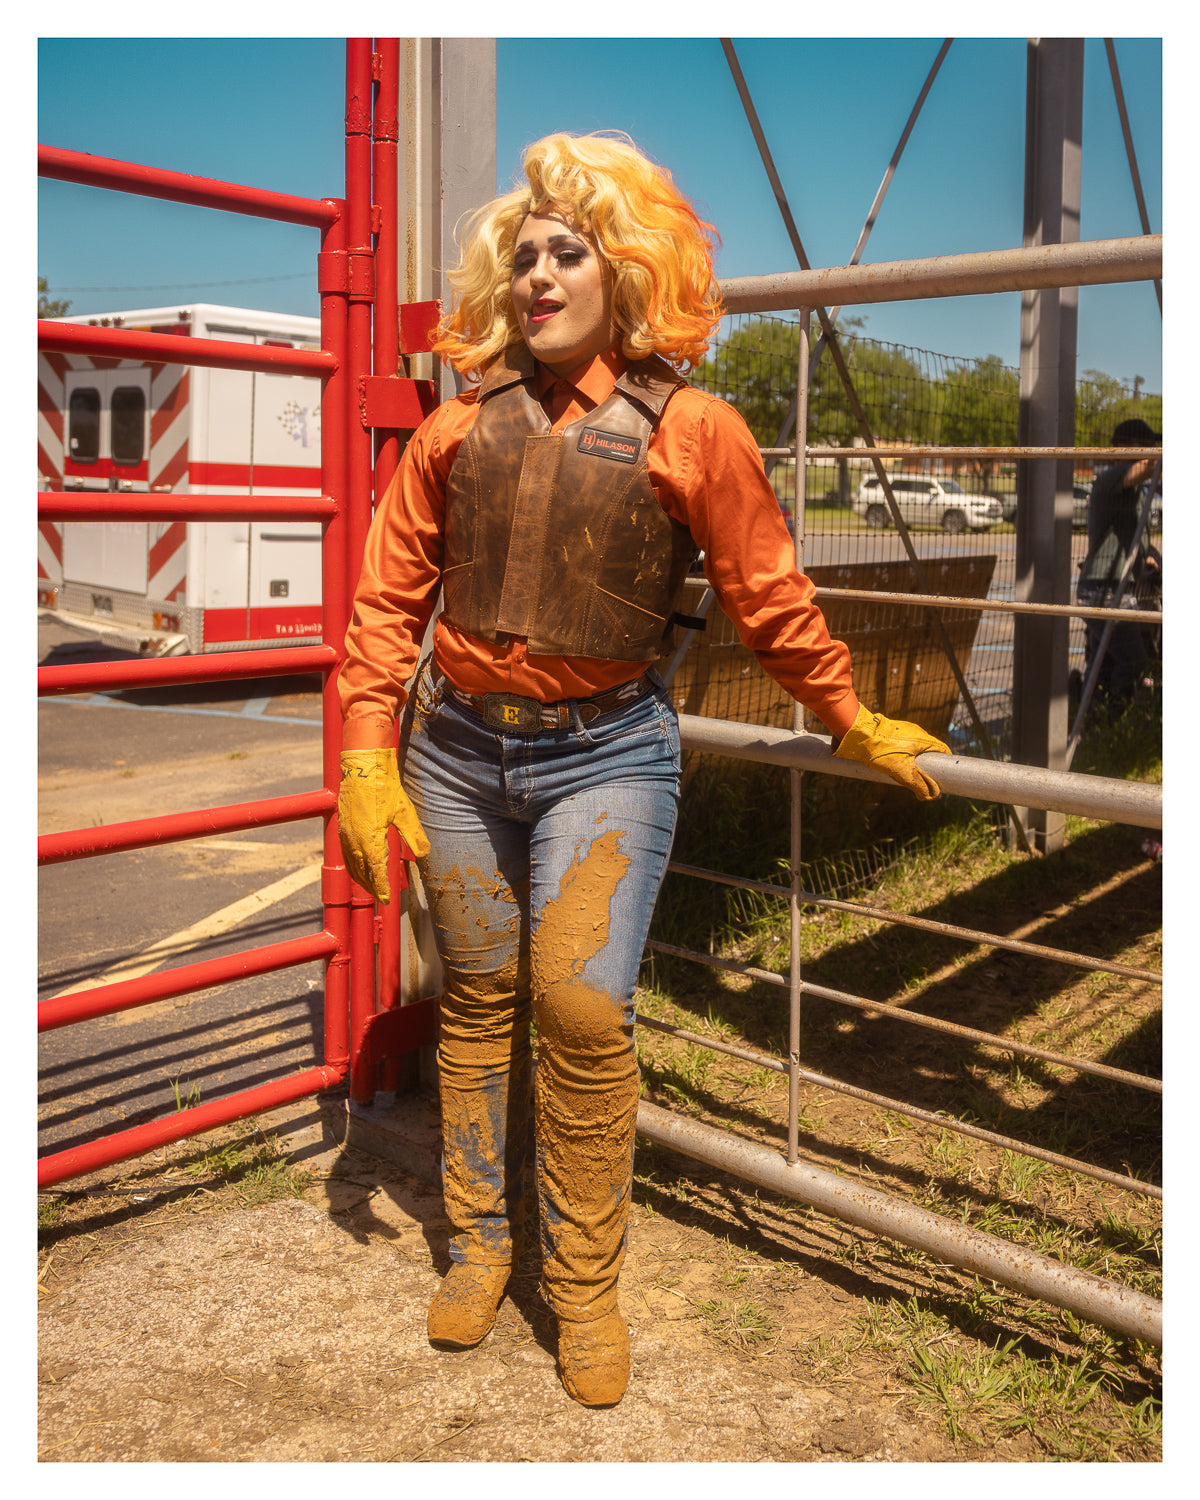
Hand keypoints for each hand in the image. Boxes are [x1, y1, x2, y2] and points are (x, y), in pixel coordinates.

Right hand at [338, 749, 429, 902]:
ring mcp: (345, 835)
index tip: (388, 899)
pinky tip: (360, 866)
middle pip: (362, 872)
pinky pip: (346, 854)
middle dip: (372, 887)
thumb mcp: (404, 812)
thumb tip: (425, 854)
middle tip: (382, 897)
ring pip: (352, 865)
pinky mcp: (342, 828)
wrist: (363, 768)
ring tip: (371, 888)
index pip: (375, 872)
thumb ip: (414, 835)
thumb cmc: (384, 788)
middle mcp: (354, 841)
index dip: (382, 888)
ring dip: (361, 879)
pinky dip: (353, 866)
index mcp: (369, 840)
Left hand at [832, 704, 949, 801]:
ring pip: (913, 748)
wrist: (857, 733)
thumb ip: (918, 784)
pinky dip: (899, 755)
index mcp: (924, 739)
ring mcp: (903, 729)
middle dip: (925, 765)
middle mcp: (916, 731)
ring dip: (911, 761)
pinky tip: (889, 764)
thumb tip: (930, 796)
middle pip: (927, 750)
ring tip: (901, 773)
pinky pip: (900, 745)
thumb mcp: (903, 772)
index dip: (944, 763)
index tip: (942, 776)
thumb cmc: (882, 750)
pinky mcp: (890, 730)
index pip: (942, 750)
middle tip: (919, 779)